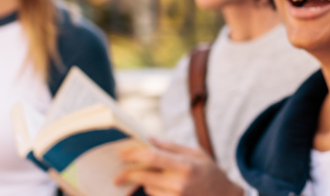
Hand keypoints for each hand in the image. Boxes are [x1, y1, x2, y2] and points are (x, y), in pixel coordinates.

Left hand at [114, 138, 243, 195]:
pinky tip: (166, 187)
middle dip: (129, 174)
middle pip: (144, 175)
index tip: (122, 154)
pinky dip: (155, 191)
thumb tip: (149, 139)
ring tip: (161, 178)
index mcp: (185, 166)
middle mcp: (179, 184)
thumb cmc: (211, 173)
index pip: (152, 157)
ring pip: (148, 187)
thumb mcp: (196, 154)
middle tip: (119, 175)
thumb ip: (172, 146)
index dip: (134, 154)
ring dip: (146, 181)